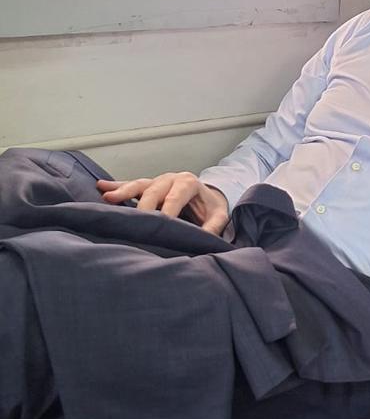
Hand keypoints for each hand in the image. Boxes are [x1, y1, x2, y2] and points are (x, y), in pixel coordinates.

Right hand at [97, 172, 229, 233]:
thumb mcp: (219, 216)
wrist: (209, 196)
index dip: (167, 212)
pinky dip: (116, 186)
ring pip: (139, 186)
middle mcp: (171, 178)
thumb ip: (212, 227)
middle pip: (154, 191)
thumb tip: (202, 240)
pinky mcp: (148, 186)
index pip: (175, 198)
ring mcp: (158, 181)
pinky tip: (101, 187)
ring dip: (123, 191)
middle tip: (134, 220)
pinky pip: (131, 186)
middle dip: (143, 206)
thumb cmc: (211, 207)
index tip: (160, 225)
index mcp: (188, 183)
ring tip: (107, 197)